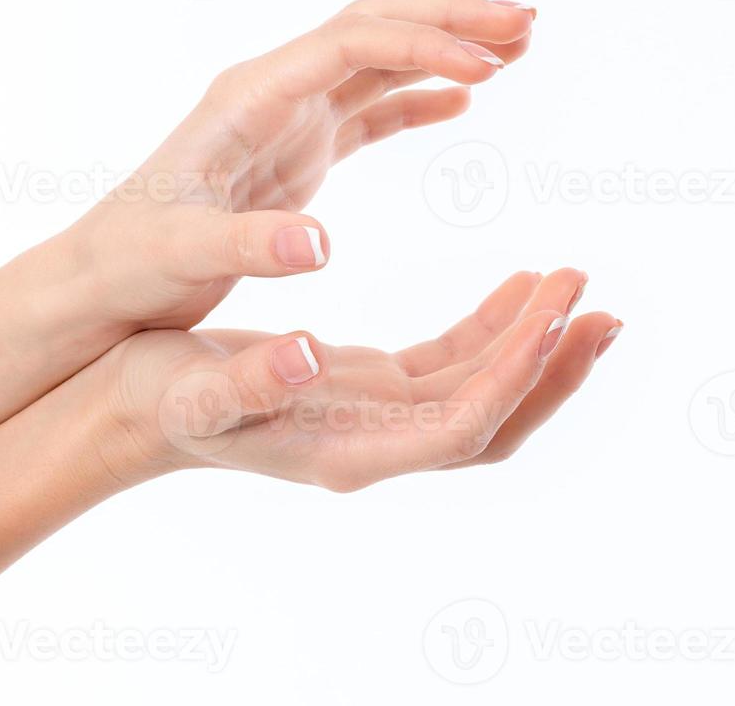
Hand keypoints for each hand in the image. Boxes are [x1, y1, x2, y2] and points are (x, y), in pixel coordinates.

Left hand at [67, 0, 536, 328]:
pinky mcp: (297, 150)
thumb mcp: (183, 256)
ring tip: (518, 45)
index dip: (419, 46)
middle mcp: (272, 92)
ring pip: (378, 58)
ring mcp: (288, 118)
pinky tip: (463, 104)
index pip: (346, 44)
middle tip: (527, 23)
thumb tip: (322, 248)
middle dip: (450, 19)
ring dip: (445, 47)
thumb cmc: (132, 264)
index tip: (486, 69)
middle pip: (372, 27)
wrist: (100, 279)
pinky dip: (418, 98)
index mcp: (248, 99)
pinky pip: (369, 109)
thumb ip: (250, 246)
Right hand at [89, 269, 620, 492]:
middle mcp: (378, 444)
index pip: (463, 422)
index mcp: (350, 450)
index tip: (557, 305)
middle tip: (603, 304)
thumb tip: (306, 356)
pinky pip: (452, 367)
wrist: (131, 411)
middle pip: (496, 418)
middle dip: (554, 367)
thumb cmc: (159, 399)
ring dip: (536, 345)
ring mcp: (380, 420)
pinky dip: (492, 331)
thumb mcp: (194, 389)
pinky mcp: (371, 390)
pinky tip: (515, 289)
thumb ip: (250, 381)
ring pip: (485, 393)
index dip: (517, 370)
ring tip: (577, 285)